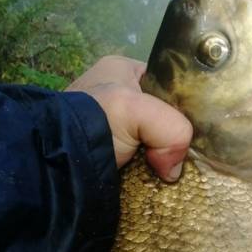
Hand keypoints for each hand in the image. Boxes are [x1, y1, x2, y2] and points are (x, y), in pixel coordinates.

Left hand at [66, 56, 191, 180]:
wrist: (55, 158)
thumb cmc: (94, 120)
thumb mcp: (137, 109)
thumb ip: (172, 127)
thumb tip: (173, 169)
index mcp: (122, 70)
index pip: (166, 86)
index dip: (183, 106)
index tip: (195, 129)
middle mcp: (116, 96)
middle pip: (162, 118)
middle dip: (173, 137)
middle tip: (187, 156)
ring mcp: (111, 128)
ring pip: (152, 144)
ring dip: (162, 160)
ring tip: (173, 172)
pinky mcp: (108, 155)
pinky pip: (139, 163)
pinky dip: (148, 174)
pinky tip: (157, 181)